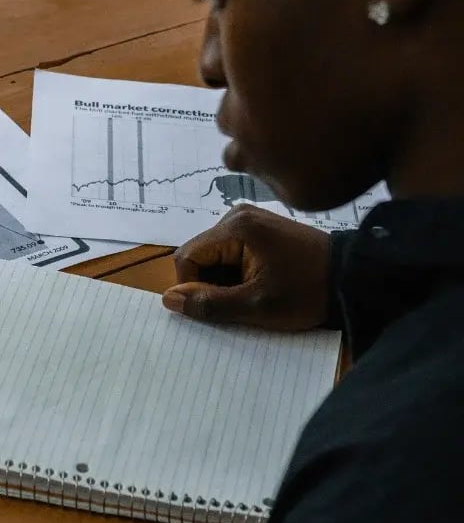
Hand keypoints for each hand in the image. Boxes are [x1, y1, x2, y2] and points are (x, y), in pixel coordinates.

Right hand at [162, 204, 331, 329]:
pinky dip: (236, 271)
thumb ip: (209, 303)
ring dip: (223, 280)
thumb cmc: (306, 292)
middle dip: (210, 283)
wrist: (353, 278)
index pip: (187, 257)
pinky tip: (258, 282)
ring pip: (214, 255)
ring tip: (252, 293)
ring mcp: (250, 219)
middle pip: (200, 254)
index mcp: (235, 227)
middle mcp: (237, 215)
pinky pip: (231, 251)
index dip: (192, 286)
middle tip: (239, 302)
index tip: (216, 307)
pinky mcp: (260, 227)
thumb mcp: (256, 306)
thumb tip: (169, 300)